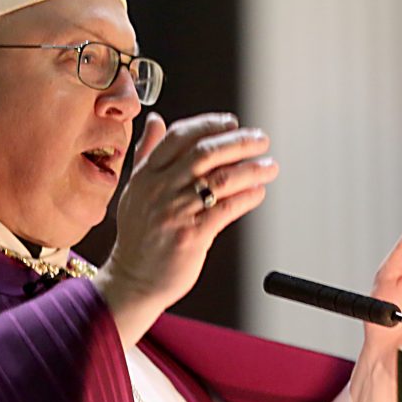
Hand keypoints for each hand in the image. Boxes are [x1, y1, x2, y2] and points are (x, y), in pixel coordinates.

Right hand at [95, 112, 279, 346]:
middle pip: (205, 153)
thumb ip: (147, 153)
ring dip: (250, 169)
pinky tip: (258, 193)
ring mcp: (175, 212)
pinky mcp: (191, 236)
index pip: (180, 137)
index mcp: (146, 175)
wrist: (133, 280)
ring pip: (220, 179)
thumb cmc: (139, 237)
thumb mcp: (136, 190)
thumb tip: (156, 121)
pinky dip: (246, 198)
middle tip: (260, 140)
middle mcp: (160, 189)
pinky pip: (225, 209)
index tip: (232, 123)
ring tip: (269, 167)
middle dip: (239, 142)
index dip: (209, 125)